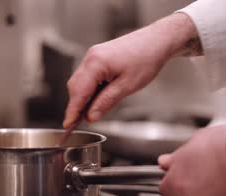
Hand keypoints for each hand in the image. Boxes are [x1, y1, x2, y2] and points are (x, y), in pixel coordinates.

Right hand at [63, 13, 199, 127]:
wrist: (157, 40)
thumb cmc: (146, 59)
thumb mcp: (127, 86)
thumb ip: (106, 102)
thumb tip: (91, 116)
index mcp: (96, 63)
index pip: (78, 92)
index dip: (72, 110)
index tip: (68, 125)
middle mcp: (90, 57)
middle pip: (75, 87)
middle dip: (76, 105)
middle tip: (79, 123)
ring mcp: (93, 56)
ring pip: (80, 82)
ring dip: (83, 98)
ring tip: (92, 112)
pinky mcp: (98, 57)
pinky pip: (87, 76)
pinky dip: (89, 89)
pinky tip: (97, 98)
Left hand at [158, 125, 225, 195]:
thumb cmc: (224, 145)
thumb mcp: (194, 141)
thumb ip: (177, 157)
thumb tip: (165, 161)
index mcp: (178, 180)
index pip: (165, 191)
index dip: (172, 184)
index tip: (177, 178)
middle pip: (190, 195)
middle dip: (198, 185)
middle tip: (211, 169)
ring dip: (216, 191)